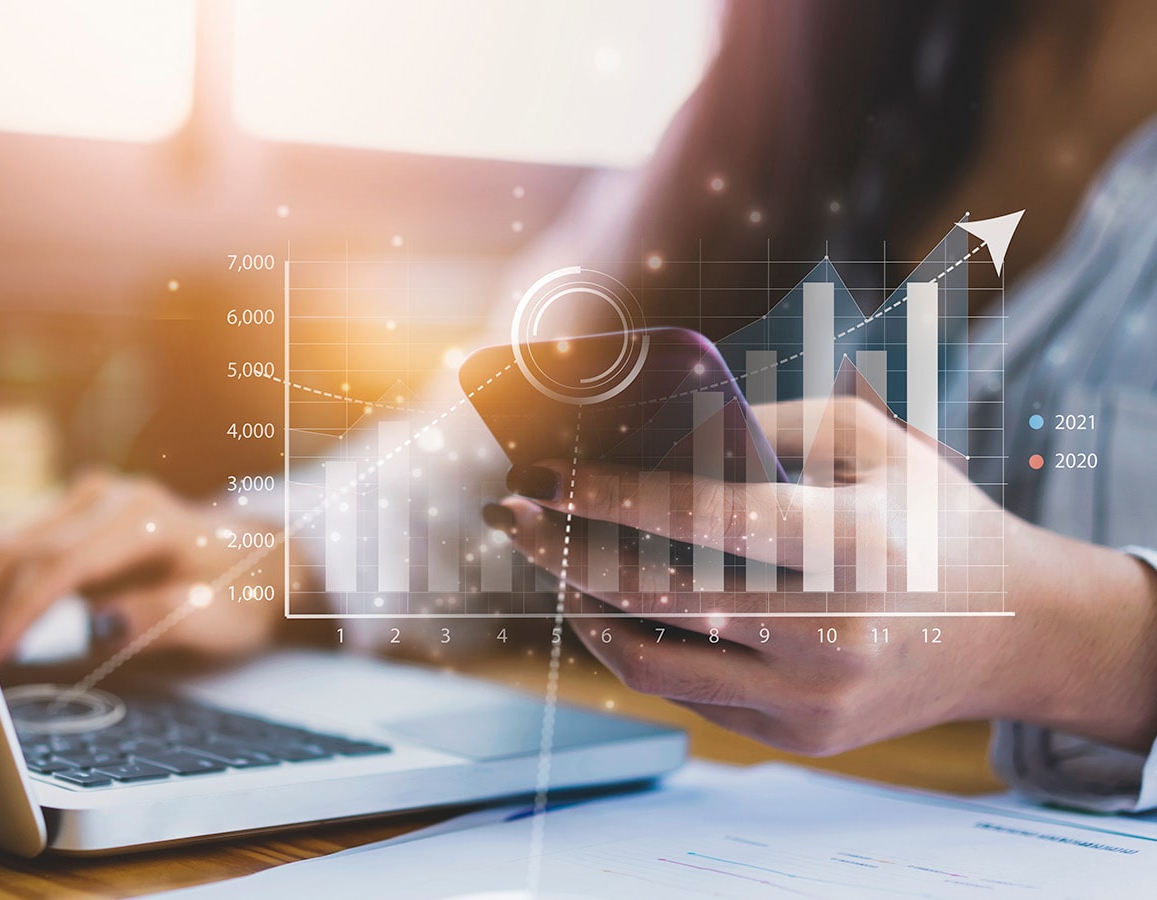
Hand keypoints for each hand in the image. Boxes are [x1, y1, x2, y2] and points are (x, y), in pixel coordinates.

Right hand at [0, 470, 281, 663]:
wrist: (257, 559)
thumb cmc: (238, 596)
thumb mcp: (215, 620)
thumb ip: (161, 620)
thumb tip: (99, 625)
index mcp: (146, 517)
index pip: (65, 564)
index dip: (22, 611)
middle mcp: (111, 495)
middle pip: (26, 546)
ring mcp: (87, 497)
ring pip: (9, 538)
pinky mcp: (70, 510)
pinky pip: (15, 539)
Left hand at [492, 396, 1156, 754]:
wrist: (1012, 632)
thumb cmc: (929, 519)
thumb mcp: (871, 443)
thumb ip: (767, 428)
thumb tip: (653, 431)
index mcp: (852, 545)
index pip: (703, 522)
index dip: (610, 500)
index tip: (543, 477)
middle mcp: (830, 633)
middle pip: (655, 599)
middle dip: (564, 554)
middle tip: (512, 516)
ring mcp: (810, 699)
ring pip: (653, 661)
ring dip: (584, 608)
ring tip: (554, 561)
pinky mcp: (797, 737)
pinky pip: (687, 692)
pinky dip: (638, 646)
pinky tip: (612, 606)